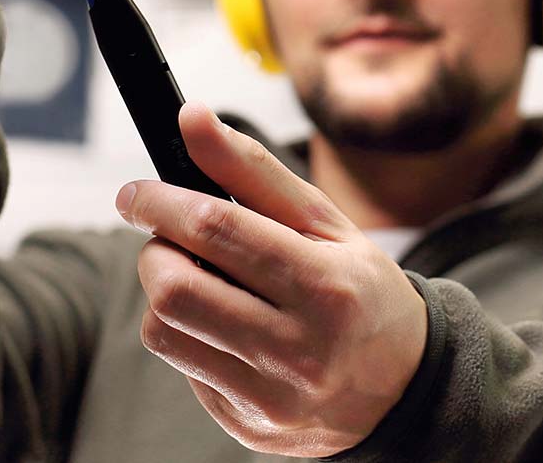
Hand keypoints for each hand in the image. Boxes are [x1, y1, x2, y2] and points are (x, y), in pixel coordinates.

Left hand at [115, 102, 427, 457]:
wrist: (403, 387)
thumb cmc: (359, 290)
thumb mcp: (323, 222)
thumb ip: (253, 169)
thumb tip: (191, 117)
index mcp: (327, 285)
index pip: (217, 230)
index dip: (161, 202)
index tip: (138, 193)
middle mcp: (300, 348)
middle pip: (175, 289)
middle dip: (156, 251)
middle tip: (171, 240)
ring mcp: (271, 396)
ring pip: (164, 331)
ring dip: (165, 293)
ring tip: (202, 281)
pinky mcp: (246, 424)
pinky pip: (184, 366)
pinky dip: (191, 335)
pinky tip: (228, 327)